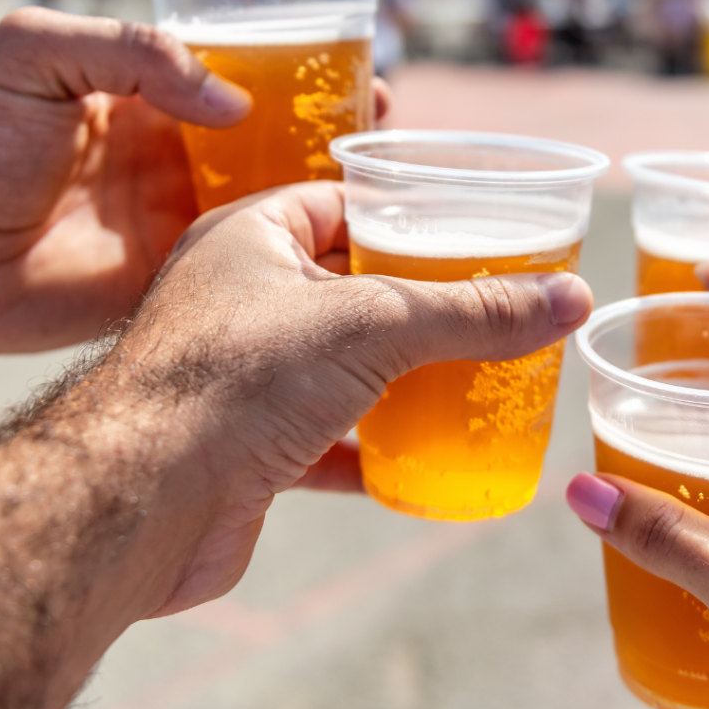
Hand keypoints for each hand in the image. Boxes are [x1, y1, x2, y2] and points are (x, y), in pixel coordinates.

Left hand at [0, 8, 391, 351]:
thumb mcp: (32, 54)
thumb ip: (131, 47)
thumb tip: (233, 102)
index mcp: (152, 99)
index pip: (253, 79)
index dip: (313, 79)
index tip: (369, 79)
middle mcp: (179, 157)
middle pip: (279, 141)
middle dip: (339, 135)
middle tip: (391, 135)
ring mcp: (181, 219)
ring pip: (276, 203)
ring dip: (331, 196)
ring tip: (391, 191)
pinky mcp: (176, 275)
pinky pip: (248, 263)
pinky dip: (297, 260)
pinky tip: (347, 255)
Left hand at [0, 180, 590, 708]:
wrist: (138, 506)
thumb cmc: (233, 380)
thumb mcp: (374, 325)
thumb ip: (473, 310)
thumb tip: (569, 298)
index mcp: (252, 237)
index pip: (340, 201)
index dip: (404, 209)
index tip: (467, 224)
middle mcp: (240, 300)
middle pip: (350, 287)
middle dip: (416, 299)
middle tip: (487, 302)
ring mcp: (243, 375)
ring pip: (341, 365)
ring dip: (402, 374)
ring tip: (473, 372)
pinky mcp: (248, 446)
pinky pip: (329, 437)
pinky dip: (376, 447)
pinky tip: (427, 454)